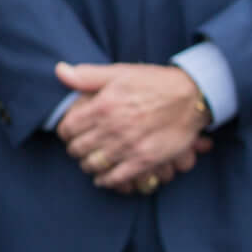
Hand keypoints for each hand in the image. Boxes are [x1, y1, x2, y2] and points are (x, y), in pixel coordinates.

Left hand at [54, 62, 211, 194]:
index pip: (67, 128)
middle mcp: (113, 127)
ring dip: (88, 165)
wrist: (192, 97)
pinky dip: (105, 180)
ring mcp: (129, 146)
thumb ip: (87, 75)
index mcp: (103, 105)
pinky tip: (104, 176)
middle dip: (75, 149)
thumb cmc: (154, 82)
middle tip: (81, 147)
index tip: (70, 132)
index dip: (65, 132)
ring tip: (92, 160)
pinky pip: (115, 178)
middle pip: (77, 149)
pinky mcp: (145, 160)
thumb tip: (60, 71)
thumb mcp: (120, 72)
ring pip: (92, 165)